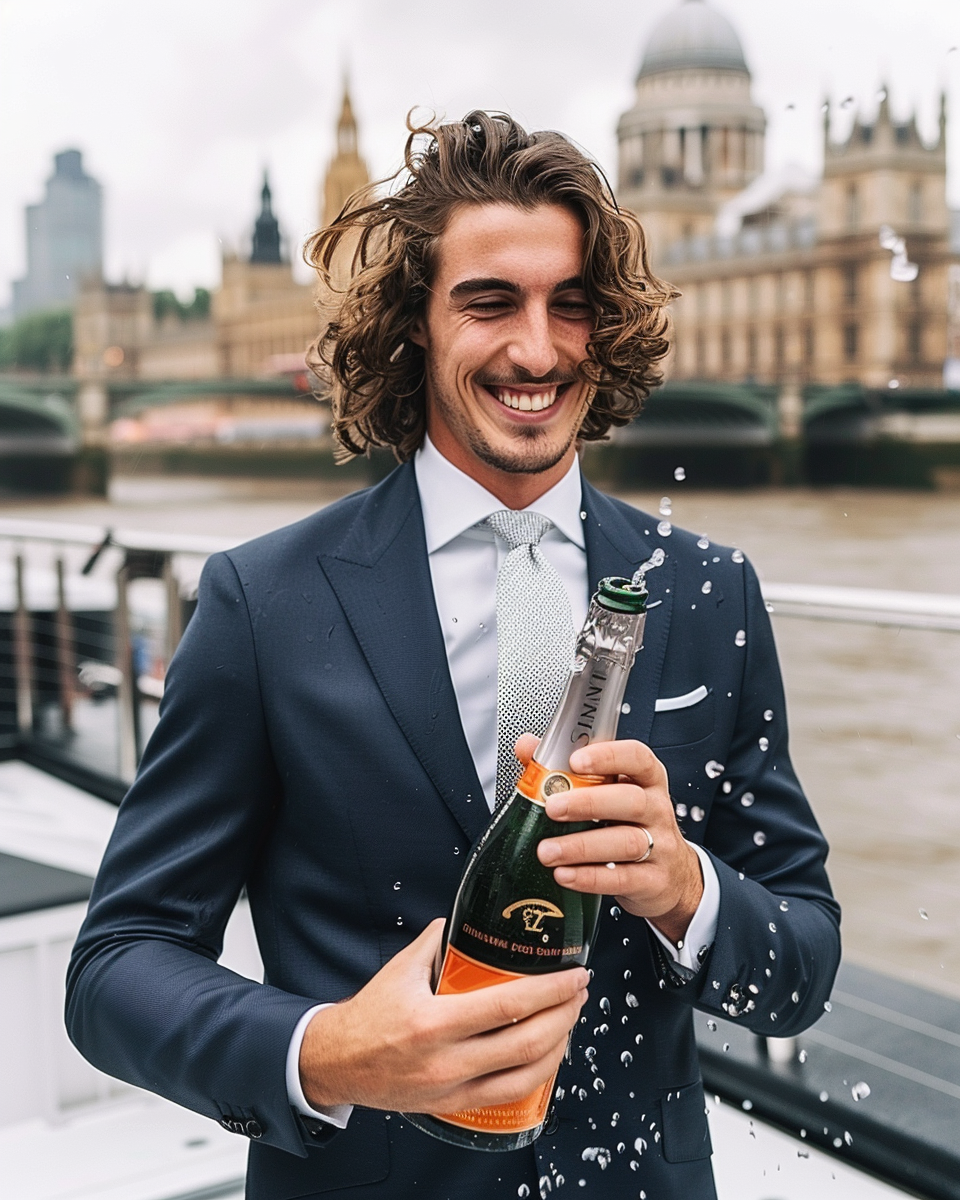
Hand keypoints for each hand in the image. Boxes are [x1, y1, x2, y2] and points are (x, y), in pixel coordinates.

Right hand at [299, 918, 588, 1112]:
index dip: (550, 990)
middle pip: (526, 1042)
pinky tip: (548, 1053)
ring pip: (525, 1074)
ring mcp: (453, 1087)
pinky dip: (537, 1073)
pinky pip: (508, 1094)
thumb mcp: (400, 969)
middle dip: (564, 1015)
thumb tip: (464, 917)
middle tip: (580, 992)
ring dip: (559, 1046)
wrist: (337, 1063)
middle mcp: (447, 1059)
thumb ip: (436, 940)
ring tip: (570, 1020)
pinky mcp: (454, 1105)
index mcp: (433, 1021)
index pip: (508, 1005)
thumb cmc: (368, 1015)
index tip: (574, 975)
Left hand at [517, 735, 702, 945]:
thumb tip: (527, 747)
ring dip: (581, 846)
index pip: (637, 758)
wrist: (672, 876)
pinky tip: (564, 874)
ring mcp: (660, 846)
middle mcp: (656, 809)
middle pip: (632, 800)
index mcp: (646, 780)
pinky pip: (623, 879)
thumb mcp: (609, 793)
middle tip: (553, 807)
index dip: (608, 756)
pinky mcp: (654, 881)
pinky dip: (590, 878)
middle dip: (588, 802)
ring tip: (547, 851)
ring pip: (626, 842)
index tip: (576, 760)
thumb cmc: (631, 825)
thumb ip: (567, 768)